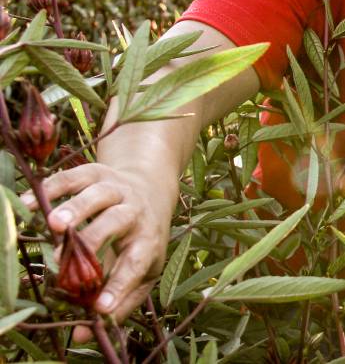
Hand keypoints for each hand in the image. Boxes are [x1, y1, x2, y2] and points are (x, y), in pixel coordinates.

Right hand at [22, 163, 175, 341]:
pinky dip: (51, 188)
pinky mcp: (97, 172)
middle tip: (64, 258)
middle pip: (118, 221)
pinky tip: (29, 203)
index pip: (136, 264)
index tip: (100, 308)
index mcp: (149, 239)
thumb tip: (81, 337)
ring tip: (52, 225)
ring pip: (97, 194)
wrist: (151, 188)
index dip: (119, 287)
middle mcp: (135, 211)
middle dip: (93, 239)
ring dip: (75, 208)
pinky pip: (73, 177)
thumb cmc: (142, 240)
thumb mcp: (143, 271)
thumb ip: (117, 303)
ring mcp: (117, 189)